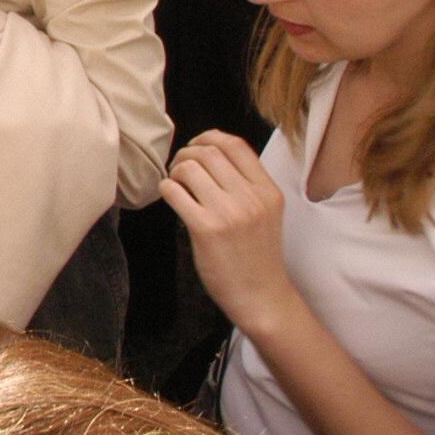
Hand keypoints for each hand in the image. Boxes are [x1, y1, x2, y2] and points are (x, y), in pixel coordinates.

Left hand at [159, 130, 297, 333]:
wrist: (262, 297)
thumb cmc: (257, 255)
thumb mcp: (266, 213)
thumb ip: (246, 184)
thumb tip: (208, 154)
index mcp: (268, 191)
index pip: (235, 144)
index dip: (208, 137)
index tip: (195, 147)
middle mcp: (251, 198)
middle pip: (208, 152)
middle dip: (185, 154)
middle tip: (179, 169)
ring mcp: (229, 213)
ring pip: (189, 168)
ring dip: (175, 172)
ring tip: (177, 186)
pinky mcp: (206, 229)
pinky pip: (174, 192)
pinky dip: (166, 189)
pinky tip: (172, 199)